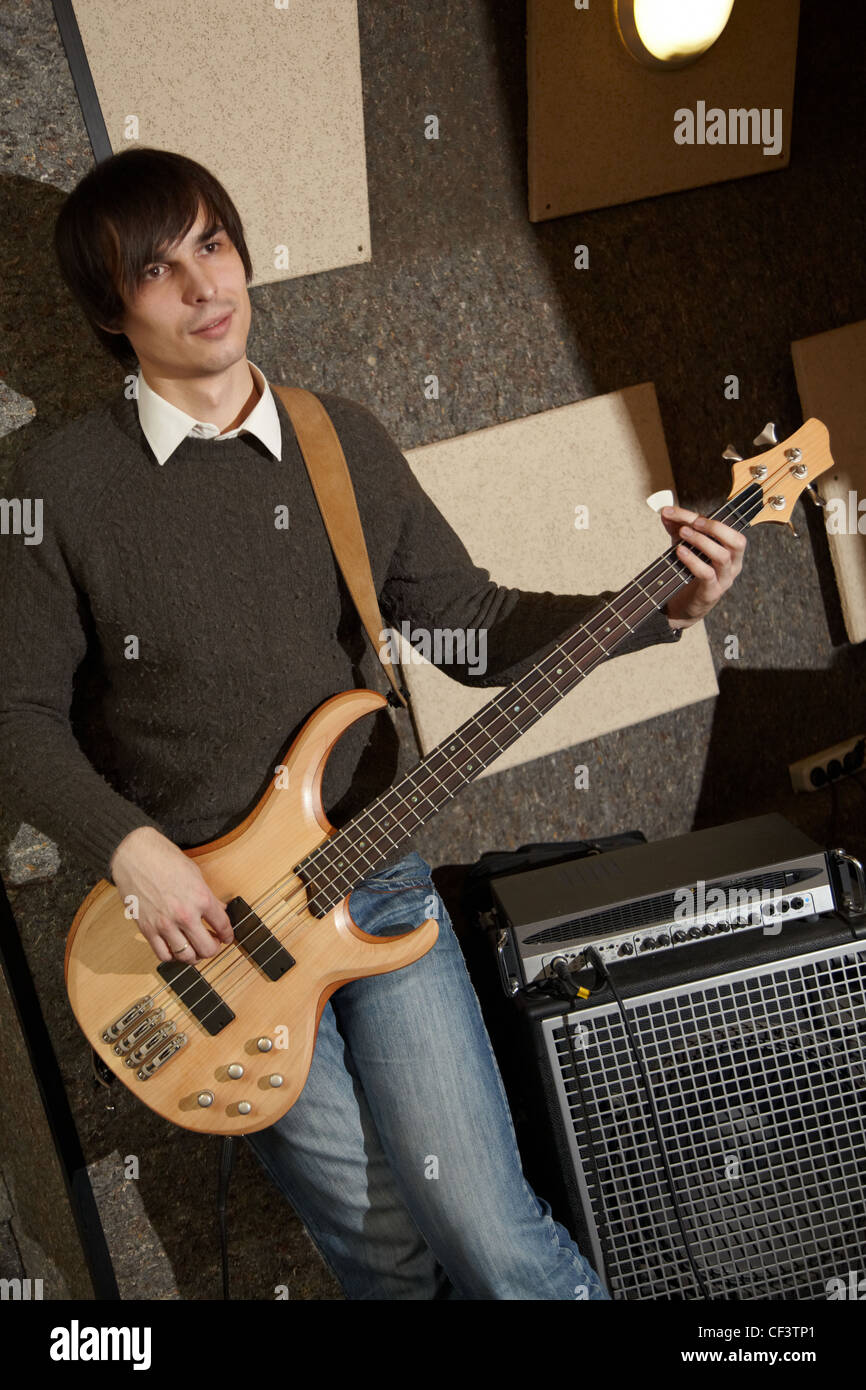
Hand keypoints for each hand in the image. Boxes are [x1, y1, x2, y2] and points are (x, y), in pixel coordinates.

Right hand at [110, 825, 233, 963]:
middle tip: (212, 944)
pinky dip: (172, 956)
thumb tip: (220, 911)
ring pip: (186, 957)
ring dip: (194, 956)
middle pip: (207, 949)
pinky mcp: (147, 929)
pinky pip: (163, 954)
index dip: (228, 936)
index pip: (223, 926)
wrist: (135, 855)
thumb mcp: (195, 874)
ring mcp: (165, 924)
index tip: (227, 938)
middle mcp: (185, 914)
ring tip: (194, 948)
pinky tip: (175, 948)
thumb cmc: (164, 859)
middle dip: (213, 949)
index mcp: (201, 898)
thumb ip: (208, 896)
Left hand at [659, 506, 746, 628]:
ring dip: (701, 541)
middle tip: (693, 522)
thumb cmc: (687, 572)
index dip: (703, 516)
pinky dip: (693, 560)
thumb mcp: (683, 546)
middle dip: (715, 527)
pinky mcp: (712, 592)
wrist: (682, 606)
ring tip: (683, 534)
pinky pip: (707, 574)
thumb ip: (677, 529)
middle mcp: (733, 563)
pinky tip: (679, 552)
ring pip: (722, 556)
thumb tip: (665, 512)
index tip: (675, 511)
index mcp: (731, 549)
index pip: (726, 527)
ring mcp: (724, 579)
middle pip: (737, 540)